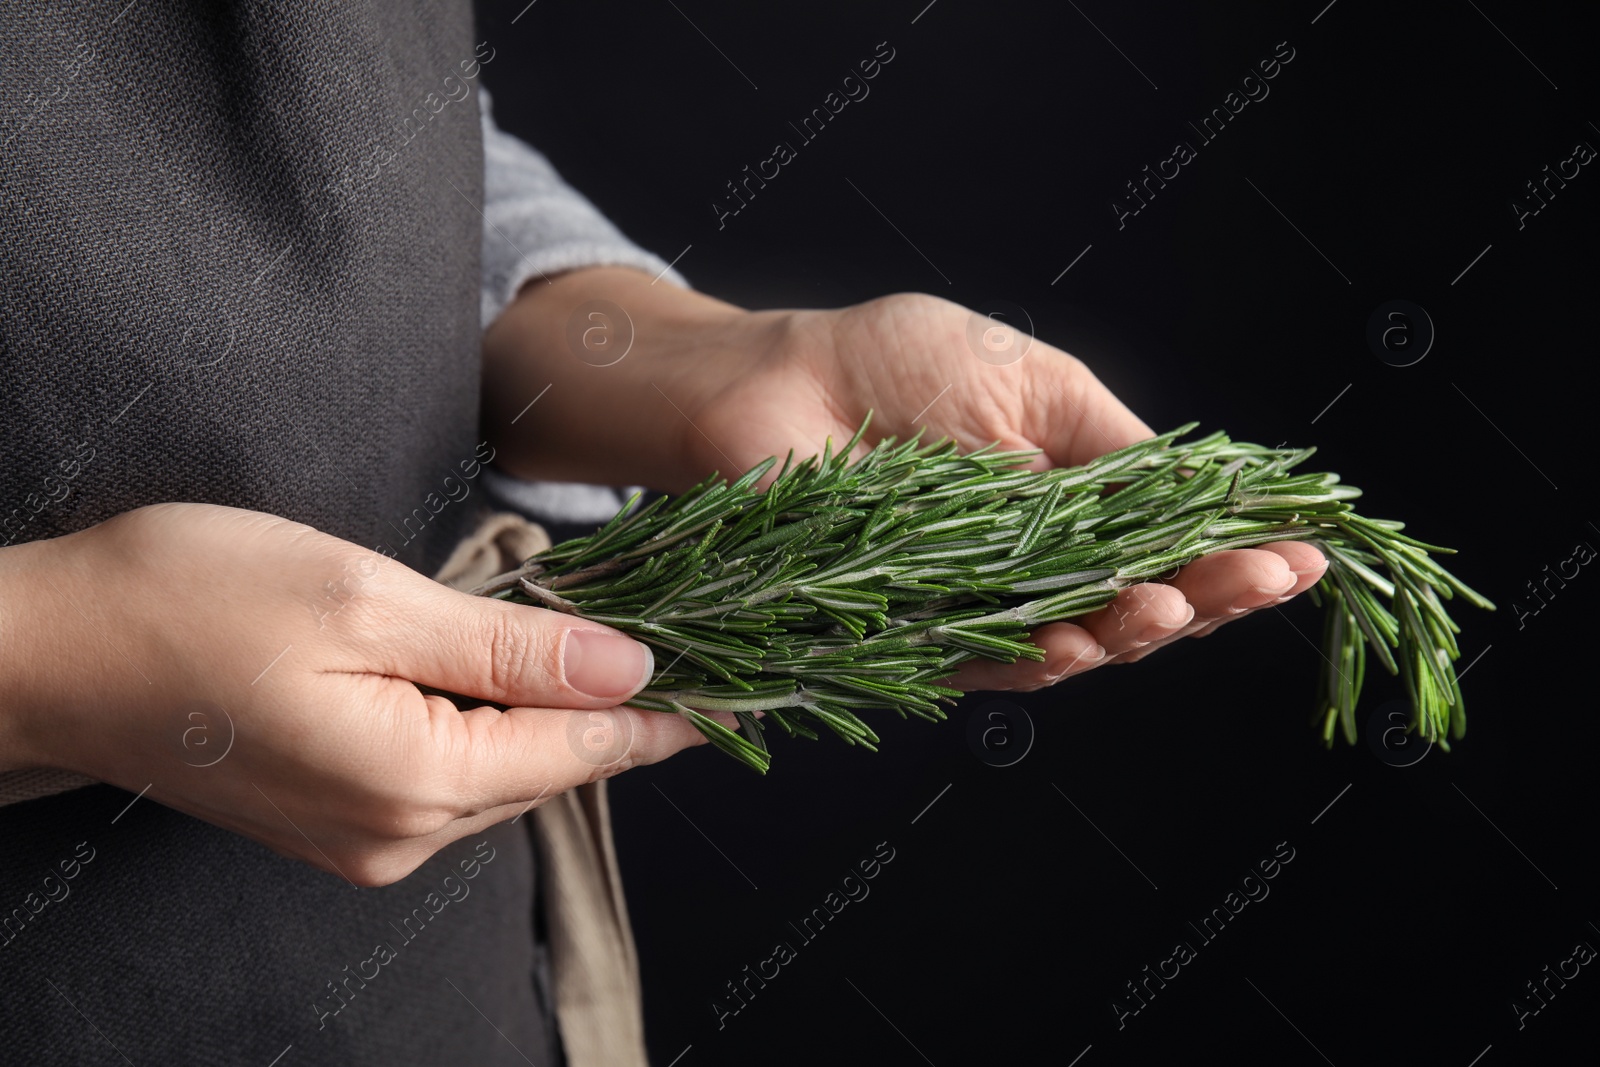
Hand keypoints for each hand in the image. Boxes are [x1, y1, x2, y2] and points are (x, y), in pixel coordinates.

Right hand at [0, 503, 735, 884]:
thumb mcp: (369, 603)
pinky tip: (520, 685)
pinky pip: (455, 778)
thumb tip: (626, 667)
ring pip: (507, 773)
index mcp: (418, 779)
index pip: (585, 747)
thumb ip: (508, 648)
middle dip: (627, 712)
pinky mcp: (340, 820)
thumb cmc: (194, 600)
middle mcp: (402, 833)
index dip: (672, 714)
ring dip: (562, 718)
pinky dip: (500, 730)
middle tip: (705, 653)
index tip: (749, 692)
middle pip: (553, 765)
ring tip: (630, 660)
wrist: (56, 652)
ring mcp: (368, 838)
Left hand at [669, 291, 1326, 692]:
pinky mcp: (913, 635)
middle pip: (1139, 606)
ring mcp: (978, 605)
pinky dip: (1037, 658)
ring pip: (1076, 643)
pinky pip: (985, 663)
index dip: (1235, 555)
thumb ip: (1112, 449)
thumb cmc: (895, 363)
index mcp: (1074, 502)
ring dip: (1133, 633)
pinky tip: (1080, 641)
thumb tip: (1212, 493)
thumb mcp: (1031, 382)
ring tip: (1173, 607)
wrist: (774, 379)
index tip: (1302, 552)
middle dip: (1207, 600)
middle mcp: (1036, 565)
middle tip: (1258, 581)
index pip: (1172, 545)